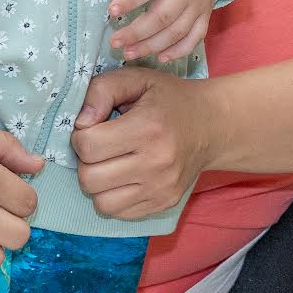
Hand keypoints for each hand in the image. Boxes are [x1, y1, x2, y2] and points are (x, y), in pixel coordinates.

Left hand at [72, 67, 212, 219]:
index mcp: (148, 127)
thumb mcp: (137, 79)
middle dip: (86, 162)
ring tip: (111, 164)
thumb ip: (102, 90)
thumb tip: (80, 122)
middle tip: (101, 147)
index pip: (88, 146)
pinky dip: (113, 197)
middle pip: (90, 178)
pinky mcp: (164, 203)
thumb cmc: (170, 99)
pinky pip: (119, 213)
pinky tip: (125, 177)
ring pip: (101, 203)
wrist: (213, 125)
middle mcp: (157, 162)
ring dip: (98, 184)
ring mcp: (162, 187)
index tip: (94, 127)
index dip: (81, 135)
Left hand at [109, 0, 220, 62]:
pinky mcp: (205, 12)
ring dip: (153, 45)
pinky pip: (196, 36)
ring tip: (129, 53)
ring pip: (177, 30)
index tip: (112, 10)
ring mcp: (199, 2)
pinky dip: (180, 50)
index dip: (131, 0)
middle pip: (163, 15)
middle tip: (115, 41)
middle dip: (137, 32)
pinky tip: (161, 57)